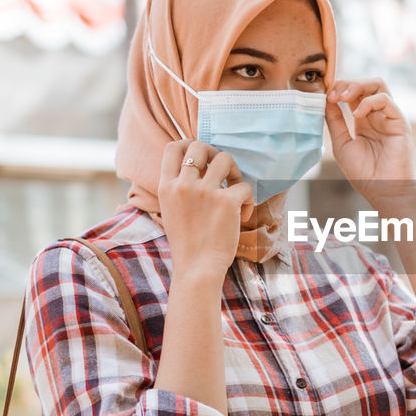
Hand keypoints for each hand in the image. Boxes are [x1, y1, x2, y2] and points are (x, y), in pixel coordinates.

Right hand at [158, 140, 253, 280]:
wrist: (197, 269)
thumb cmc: (187, 244)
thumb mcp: (171, 211)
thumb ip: (178, 189)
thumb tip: (197, 168)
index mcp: (166, 187)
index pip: (173, 147)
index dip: (189, 145)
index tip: (202, 158)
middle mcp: (183, 185)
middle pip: (199, 146)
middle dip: (214, 154)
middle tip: (222, 173)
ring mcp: (205, 192)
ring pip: (224, 158)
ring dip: (234, 171)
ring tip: (235, 190)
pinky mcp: (227, 202)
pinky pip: (244, 186)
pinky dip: (249, 199)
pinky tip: (245, 215)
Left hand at [325, 78, 415, 208]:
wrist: (381, 189)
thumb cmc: (363, 172)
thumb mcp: (341, 143)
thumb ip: (335, 121)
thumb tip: (326, 100)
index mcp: (365, 119)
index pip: (354, 92)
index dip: (339, 89)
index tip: (325, 97)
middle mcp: (378, 115)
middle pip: (366, 84)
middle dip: (347, 83)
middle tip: (333, 94)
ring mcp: (390, 116)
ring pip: (378, 85)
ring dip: (358, 86)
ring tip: (344, 97)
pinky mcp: (400, 122)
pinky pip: (386, 100)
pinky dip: (369, 102)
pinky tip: (357, 114)